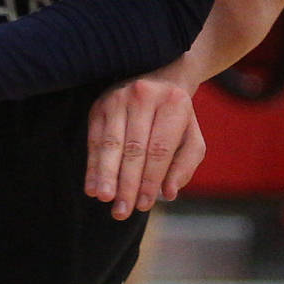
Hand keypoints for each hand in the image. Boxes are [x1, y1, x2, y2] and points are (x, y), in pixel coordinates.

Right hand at [86, 74, 205, 218]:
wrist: (159, 72)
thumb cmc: (177, 115)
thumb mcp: (191, 135)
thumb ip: (185, 164)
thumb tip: (169, 193)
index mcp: (174, 103)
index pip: (160, 149)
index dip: (150, 180)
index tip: (144, 205)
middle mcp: (145, 97)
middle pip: (134, 148)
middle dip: (127, 183)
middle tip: (122, 211)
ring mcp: (119, 98)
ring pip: (112, 143)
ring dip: (107, 175)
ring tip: (105, 198)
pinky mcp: (100, 104)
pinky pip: (94, 139)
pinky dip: (93, 165)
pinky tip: (92, 187)